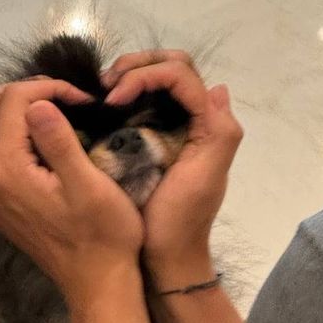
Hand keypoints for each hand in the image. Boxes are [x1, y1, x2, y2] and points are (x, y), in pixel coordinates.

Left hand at [0, 77, 144, 308]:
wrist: (97, 282)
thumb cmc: (103, 234)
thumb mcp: (89, 185)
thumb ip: (59, 141)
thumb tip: (39, 103)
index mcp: (8, 170)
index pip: (14, 101)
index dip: (49, 88)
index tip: (84, 99)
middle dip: (28, 92)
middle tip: (68, 99)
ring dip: (18, 110)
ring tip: (58, 114)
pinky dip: (13, 133)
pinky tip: (45, 141)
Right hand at [100, 50, 243, 281]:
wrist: (163, 257)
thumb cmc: (179, 221)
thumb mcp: (204, 178)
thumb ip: (221, 134)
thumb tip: (219, 89)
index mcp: (210, 124)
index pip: (181, 74)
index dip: (146, 75)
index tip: (114, 97)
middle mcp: (195, 119)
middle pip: (172, 66)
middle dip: (138, 65)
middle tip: (105, 85)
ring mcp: (173, 127)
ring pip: (157, 78)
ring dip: (129, 76)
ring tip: (101, 92)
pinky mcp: (153, 138)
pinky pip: (143, 100)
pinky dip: (124, 93)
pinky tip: (104, 104)